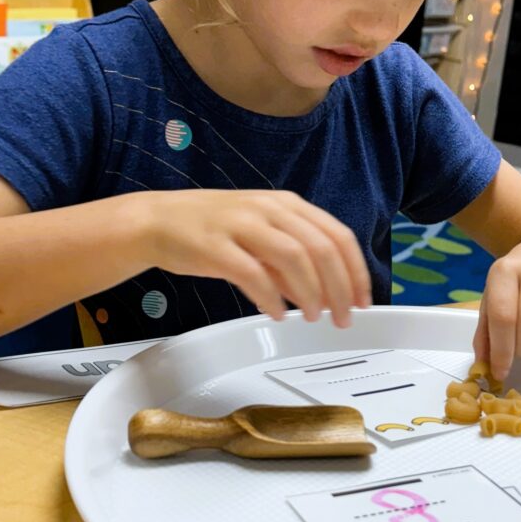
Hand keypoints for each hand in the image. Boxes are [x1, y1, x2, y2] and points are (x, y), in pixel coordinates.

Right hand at [137, 189, 371, 327]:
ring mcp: (241, 224)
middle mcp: (268, 209)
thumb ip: (293, 263)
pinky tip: (277, 314)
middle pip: (321, 248)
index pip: (337, 235)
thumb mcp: (261, 236)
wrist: (157, 221)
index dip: (356, 271)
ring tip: (314, 317)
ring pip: (294, 257)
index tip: (363, 299)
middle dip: (340, 288)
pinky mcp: (215, 246)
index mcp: (285, 204)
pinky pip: (253, 273)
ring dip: (311, 293)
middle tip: (344, 317)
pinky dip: (271, 297)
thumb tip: (325, 295)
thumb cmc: (212, 230)